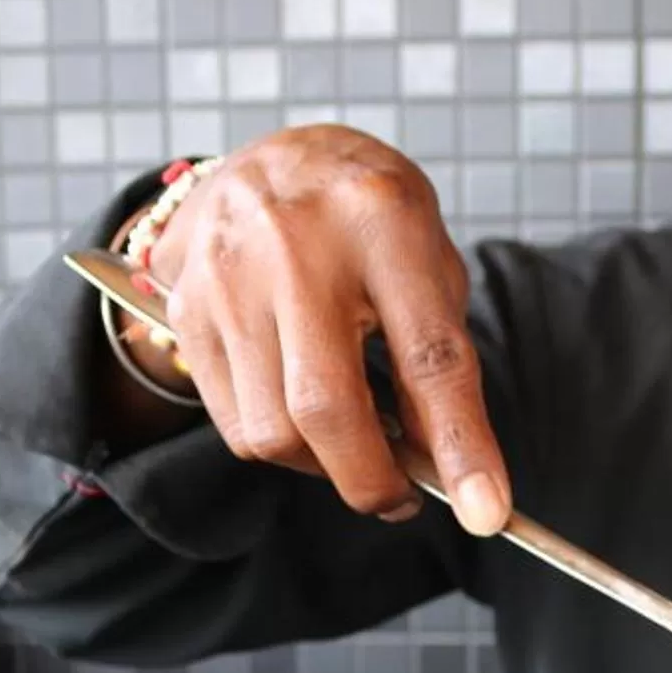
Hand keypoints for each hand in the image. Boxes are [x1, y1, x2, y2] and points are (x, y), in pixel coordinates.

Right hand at [123, 125, 511, 534]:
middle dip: (373, 480)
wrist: (272, 159)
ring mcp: (229, 278)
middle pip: (327, 409)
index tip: (486, 512)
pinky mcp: (185, 309)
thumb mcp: (427, 260)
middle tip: (402, 497)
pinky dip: (282, 446)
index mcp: (381, 220)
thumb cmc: (369, 218)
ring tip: (354, 443)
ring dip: (324, 467)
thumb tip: (443, 465)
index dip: (461, 443)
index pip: (428, 355)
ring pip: (272, 433)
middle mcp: (295, 247)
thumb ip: (438, 355)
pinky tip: (304, 416)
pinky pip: (236, 424)